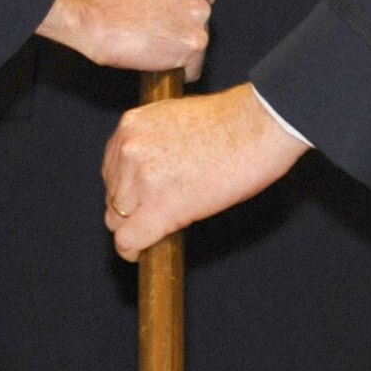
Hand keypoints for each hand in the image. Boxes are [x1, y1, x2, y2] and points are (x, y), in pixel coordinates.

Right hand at [38, 0, 212, 79]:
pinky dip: (181, 68)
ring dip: (180, 42)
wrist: (93, 15)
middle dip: (184, 18)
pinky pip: (194, 64)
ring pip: (199, 35)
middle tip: (157, 24)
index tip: (166, 5)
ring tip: (153, 43)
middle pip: (202, 7)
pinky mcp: (195, 42)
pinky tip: (161, 64)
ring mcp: (200, 12)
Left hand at [102, 83, 304, 259]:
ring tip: (164, 226)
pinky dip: (133, 251)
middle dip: (133, 207)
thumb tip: (148, 169)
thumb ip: (152, 141)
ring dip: (137, 226)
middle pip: (113, 196)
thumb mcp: (175, 118)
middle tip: (159, 212)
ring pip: (117, 220)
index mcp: (131, 125)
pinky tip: (143, 253)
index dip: (127, 189)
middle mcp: (129, 149)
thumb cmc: (232, 120)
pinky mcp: (160, 207)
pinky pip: (128, 241)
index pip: (111, 169)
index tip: (141, 199)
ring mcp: (141, 178)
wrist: (258, 125)